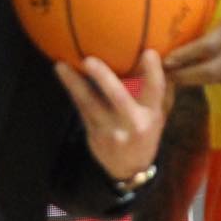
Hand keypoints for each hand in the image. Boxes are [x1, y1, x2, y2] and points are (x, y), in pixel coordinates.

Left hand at [55, 48, 169, 182]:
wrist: (129, 168)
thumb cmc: (146, 133)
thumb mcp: (158, 115)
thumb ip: (159, 91)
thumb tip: (159, 55)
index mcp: (152, 115)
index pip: (155, 91)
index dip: (153, 72)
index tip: (148, 52)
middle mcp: (132, 123)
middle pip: (117, 97)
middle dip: (103, 78)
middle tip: (89, 60)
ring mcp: (111, 130)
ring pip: (90, 104)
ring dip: (74, 84)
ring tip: (61, 66)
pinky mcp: (94, 134)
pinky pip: (82, 110)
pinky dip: (73, 92)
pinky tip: (64, 76)